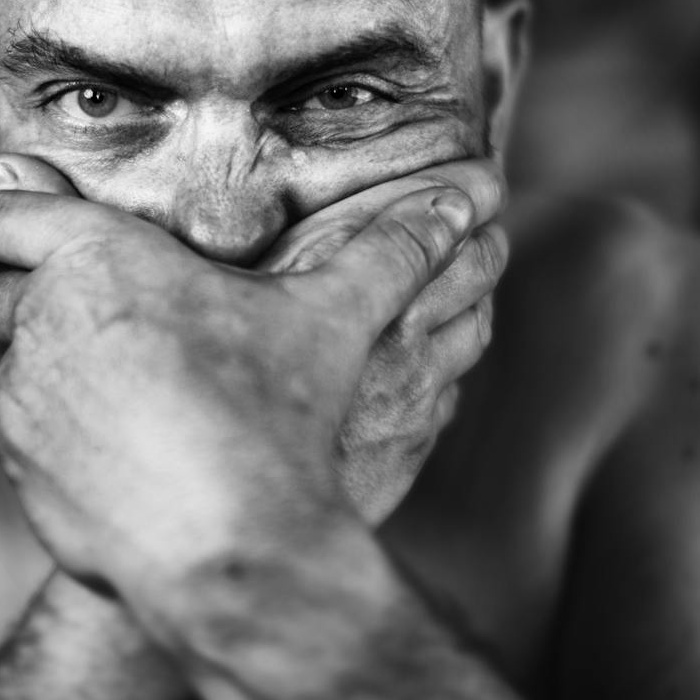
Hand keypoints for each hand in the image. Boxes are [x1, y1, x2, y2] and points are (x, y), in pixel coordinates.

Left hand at [0, 162, 505, 601]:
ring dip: (58, 369)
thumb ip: (390, 251)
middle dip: (36, 294)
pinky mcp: (23, 478)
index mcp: (94, 261)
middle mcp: (40, 325)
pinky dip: (66, 439)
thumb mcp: (334, 322)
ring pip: (18, 369)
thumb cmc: (277, 420)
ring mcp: (23, 408)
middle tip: (98, 311)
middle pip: (2, 292)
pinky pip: (31, 443)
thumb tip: (468, 198)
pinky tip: (133, 455)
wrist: (235, 552)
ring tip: (134, 391)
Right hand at [259, 164, 507, 523]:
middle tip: (488, 220)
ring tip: (475, 278)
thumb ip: (276, 268)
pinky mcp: (409, 448)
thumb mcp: (233, 314)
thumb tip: (282, 224)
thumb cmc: (210, 411)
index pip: (429, 222)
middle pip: (472, 272)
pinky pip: (448, 396)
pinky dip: (450, 368)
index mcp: (343, 294)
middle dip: (484, 240)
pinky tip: (437, 364)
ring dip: (476, 300)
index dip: (462, 192)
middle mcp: (394, 340)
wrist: (231, 524)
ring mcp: (412, 398)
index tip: (481, 176)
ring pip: (472, 333)